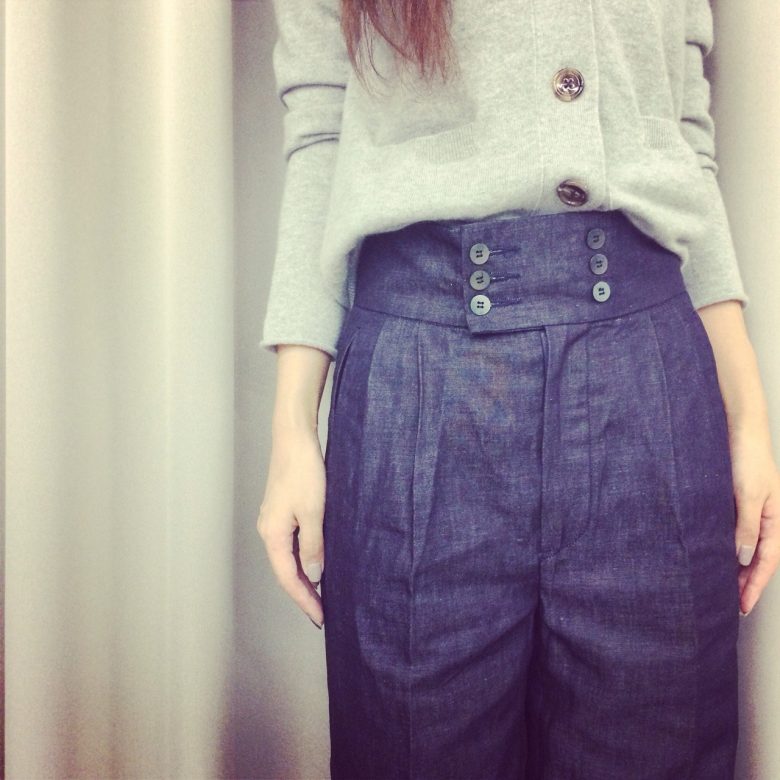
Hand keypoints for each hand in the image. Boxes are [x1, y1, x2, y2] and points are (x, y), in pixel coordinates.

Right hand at [257, 423, 326, 627]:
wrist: (294, 437)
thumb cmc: (304, 471)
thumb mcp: (313, 512)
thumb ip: (313, 547)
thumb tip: (313, 576)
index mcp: (272, 534)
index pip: (288, 578)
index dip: (304, 600)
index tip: (320, 618)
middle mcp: (268, 530)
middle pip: (284, 571)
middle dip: (303, 593)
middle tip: (323, 612)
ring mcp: (274, 520)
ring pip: (287, 557)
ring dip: (303, 577)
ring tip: (321, 594)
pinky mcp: (282, 509)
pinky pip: (291, 543)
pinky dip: (303, 558)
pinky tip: (316, 562)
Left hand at [729, 422, 779, 615]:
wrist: (738, 427)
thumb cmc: (747, 456)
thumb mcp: (748, 494)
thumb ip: (747, 526)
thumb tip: (742, 557)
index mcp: (777, 519)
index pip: (766, 561)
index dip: (754, 585)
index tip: (742, 607)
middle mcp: (767, 517)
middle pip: (758, 558)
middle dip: (746, 582)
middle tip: (730, 604)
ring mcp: (753, 509)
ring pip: (746, 546)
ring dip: (736, 567)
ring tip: (721, 586)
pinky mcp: (737, 500)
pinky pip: (736, 531)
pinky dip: (727, 547)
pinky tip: (715, 555)